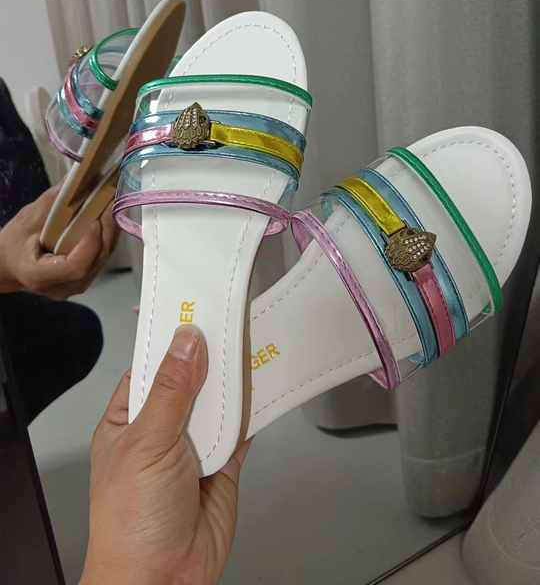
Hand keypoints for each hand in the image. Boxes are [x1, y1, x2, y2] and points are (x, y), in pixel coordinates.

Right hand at [0, 184, 116, 298]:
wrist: (9, 265)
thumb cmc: (15, 242)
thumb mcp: (28, 218)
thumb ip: (55, 200)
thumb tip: (81, 176)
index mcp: (40, 277)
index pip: (75, 266)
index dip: (90, 244)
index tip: (94, 219)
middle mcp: (62, 288)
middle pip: (94, 261)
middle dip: (106, 229)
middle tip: (112, 201)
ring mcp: (75, 287)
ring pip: (102, 260)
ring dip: (110, 231)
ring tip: (112, 205)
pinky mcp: (84, 280)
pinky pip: (101, 259)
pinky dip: (106, 237)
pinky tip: (107, 218)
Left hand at [81, 325, 249, 584]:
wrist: (162, 580)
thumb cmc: (131, 521)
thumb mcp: (148, 443)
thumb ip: (173, 391)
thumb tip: (187, 343)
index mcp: (129, 419)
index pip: (152, 367)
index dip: (174, 340)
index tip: (196, 311)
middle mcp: (162, 429)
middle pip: (191, 381)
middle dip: (210, 358)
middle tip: (232, 321)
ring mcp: (193, 446)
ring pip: (218, 402)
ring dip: (233, 382)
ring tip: (250, 344)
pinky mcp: (223, 464)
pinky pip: (241, 429)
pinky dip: (251, 411)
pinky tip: (260, 388)